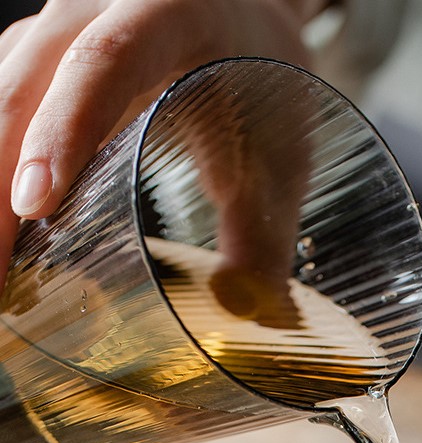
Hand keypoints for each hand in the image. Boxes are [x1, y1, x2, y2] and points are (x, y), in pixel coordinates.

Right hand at [0, 0, 324, 291]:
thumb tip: (248, 315)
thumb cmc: (261, 81)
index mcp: (169, 12)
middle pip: (24, 85)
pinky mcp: (34, 56)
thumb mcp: (277, 150)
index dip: (63, 131)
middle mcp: (96, 6)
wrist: (243, 13)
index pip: (102, 63)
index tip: (34, 206)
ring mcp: (56, 28)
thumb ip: (262, 230)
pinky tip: (1, 233)